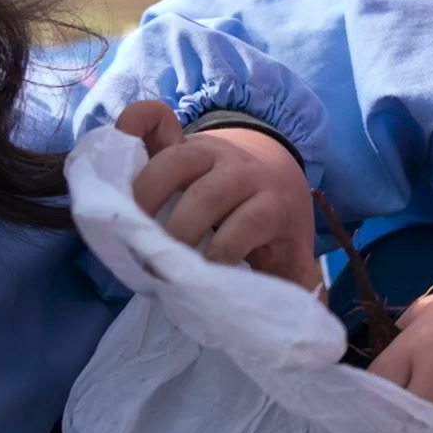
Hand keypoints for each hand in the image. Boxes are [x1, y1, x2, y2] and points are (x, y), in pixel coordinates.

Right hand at [113, 99, 320, 291]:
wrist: (272, 172)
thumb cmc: (273, 223)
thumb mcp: (290, 250)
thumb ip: (296, 280)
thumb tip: (312, 313)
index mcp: (271, 200)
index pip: (251, 221)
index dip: (225, 249)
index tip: (203, 276)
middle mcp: (241, 171)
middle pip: (208, 194)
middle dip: (180, 230)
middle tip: (156, 264)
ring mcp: (208, 149)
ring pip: (177, 160)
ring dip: (147, 192)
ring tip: (129, 226)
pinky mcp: (180, 137)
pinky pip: (155, 119)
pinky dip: (136, 122)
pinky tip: (121, 144)